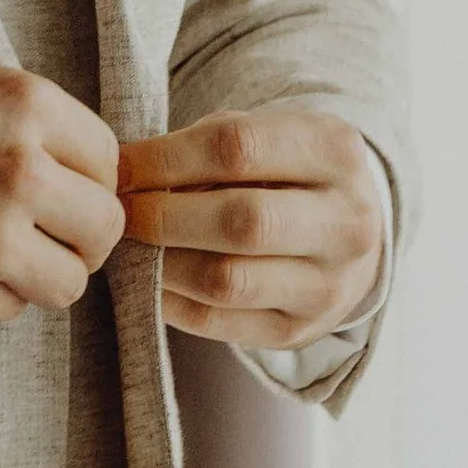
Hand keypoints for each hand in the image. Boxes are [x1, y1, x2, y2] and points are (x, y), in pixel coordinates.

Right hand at [0, 66, 124, 321]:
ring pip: (71, 280)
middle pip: (105, 226)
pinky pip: (14, 308)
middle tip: (44, 235)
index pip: (109, 161)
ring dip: (43, 274)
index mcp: (24, 105)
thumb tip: (87, 170)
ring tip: (1, 257)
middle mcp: (19, 169)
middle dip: (79, 235)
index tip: (64, 193)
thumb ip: (27, 124)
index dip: (89, 182)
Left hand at [116, 108, 385, 350]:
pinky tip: (147, 278)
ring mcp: (328, 285)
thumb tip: (125, 174)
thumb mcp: (264, 136)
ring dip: (160, 262)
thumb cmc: (283, 172)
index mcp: (336, 152)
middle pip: (242, 221)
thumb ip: (205, 146)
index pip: (238, 148)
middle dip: (163, 215)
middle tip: (121, 210)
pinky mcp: (298, 331)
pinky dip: (168, 300)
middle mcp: (346, 223)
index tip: (121, 166)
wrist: (345, 233)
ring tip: (130, 245)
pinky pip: (217, 322)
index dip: (165, 158)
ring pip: (228, 280)